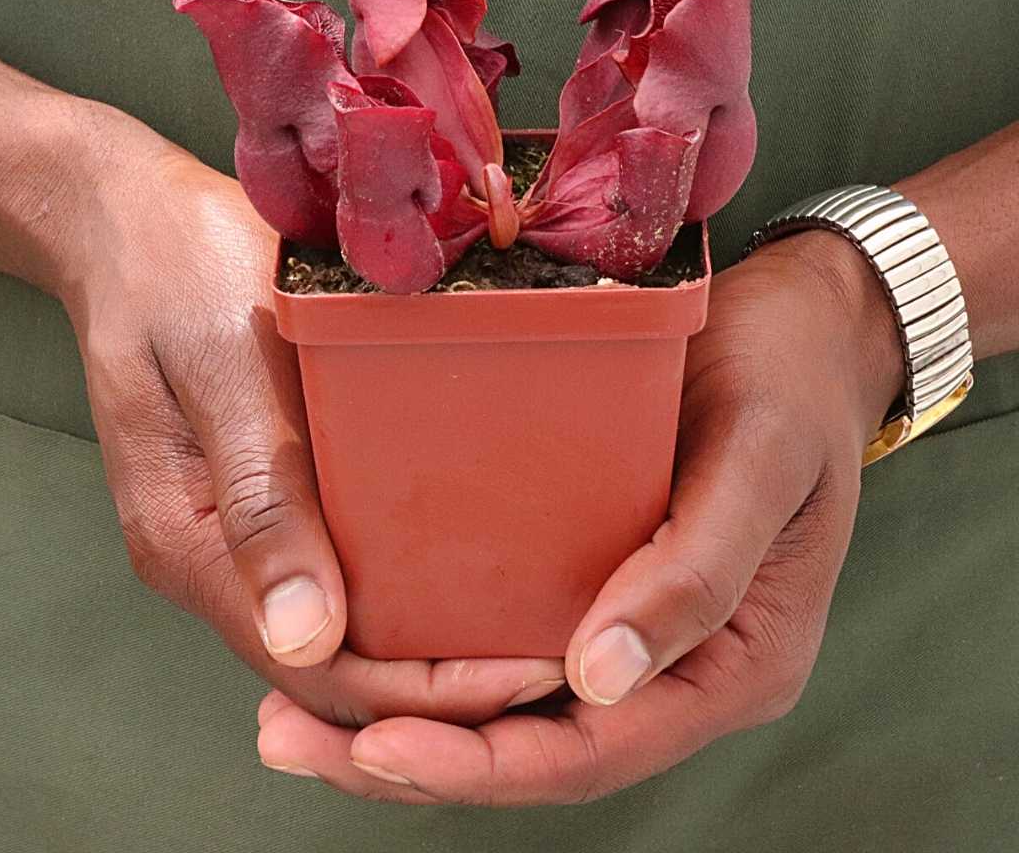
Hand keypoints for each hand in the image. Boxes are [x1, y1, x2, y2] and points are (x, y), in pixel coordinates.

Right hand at [59, 100, 561, 729]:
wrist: (136, 222)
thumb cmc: (180, 270)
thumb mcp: (226, 368)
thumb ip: (261, 499)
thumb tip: (305, 635)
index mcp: (193, 542)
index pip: (315, 664)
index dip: (422, 692)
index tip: (523, 676)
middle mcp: (214, 555)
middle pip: (331, 665)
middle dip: (441, 686)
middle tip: (551, 664)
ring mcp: (237, 530)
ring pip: (335, 631)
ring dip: (424, 651)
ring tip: (525, 636)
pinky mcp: (265, 494)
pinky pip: (333, 572)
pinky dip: (398, 596)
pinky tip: (462, 578)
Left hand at [255, 229, 903, 802]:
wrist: (800, 325)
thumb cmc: (789, 379)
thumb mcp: (760, 460)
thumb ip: (698, 573)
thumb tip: (600, 679)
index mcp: (733, 662)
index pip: (593, 750)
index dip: (482, 764)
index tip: (375, 747)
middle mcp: (676, 664)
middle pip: (536, 747)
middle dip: (410, 756)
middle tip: (289, 734)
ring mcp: (633, 624)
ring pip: (513, 707)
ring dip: (407, 717)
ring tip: (294, 711)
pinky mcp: (596, 574)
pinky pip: (511, 639)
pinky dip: (436, 656)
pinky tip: (362, 635)